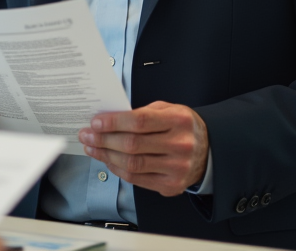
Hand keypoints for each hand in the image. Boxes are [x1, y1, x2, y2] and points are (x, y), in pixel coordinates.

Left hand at [78, 101, 208, 196]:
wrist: (208, 150)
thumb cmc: (183, 127)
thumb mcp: (169, 109)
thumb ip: (142, 113)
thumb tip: (109, 119)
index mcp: (179, 121)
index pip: (140, 122)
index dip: (114, 122)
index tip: (96, 122)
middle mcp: (179, 145)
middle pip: (133, 145)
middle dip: (104, 140)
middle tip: (87, 135)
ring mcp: (176, 168)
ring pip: (132, 164)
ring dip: (106, 155)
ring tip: (92, 147)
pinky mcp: (171, 185)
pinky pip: (137, 179)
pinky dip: (118, 169)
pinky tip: (108, 160)